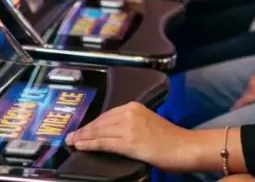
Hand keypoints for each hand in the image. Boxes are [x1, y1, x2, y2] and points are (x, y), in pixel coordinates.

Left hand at [66, 102, 195, 171]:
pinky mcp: (128, 142)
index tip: (81, 129)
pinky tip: (80, 146)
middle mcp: (130, 113)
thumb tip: (115, 131)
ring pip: (98, 132)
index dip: (92, 123)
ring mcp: (129, 127)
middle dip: (84, 130)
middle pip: (100, 122)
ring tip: (71, 142)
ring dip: (83, 137)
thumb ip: (132, 123)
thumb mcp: (148, 123)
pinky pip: (103, 143)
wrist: (183, 146)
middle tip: (70, 136)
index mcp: (135, 107)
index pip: (107, 115)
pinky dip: (89, 144)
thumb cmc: (169, 138)